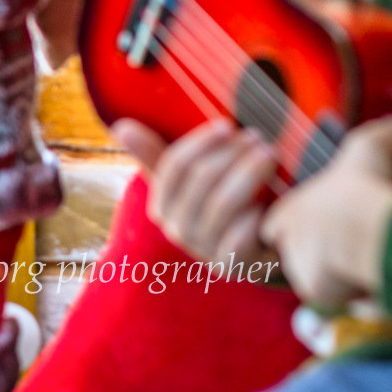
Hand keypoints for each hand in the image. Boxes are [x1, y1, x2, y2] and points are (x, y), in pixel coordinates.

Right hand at [114, 118, 276, 271]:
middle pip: (201, 180)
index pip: (174, 166)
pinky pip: (239, 238)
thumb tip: (120, 126)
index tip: (227, 125)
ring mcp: (204, 251)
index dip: (201, 142)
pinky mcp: (231, 266)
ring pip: (222, 204)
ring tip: (270, 156)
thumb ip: (157, 154)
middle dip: (232, 154)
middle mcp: (177, 230)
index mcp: (162, 205)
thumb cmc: (220, 205)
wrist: (256, 251)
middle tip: (259, 138)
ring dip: (249, 174)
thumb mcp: (191, 180)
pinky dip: (254, 217)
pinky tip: (271, 203)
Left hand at [259, 116, 391, 311]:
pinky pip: (334, 297)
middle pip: (298, 256)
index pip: (279, 226)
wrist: (366, 226)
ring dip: (336, 274)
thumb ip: (382, 136)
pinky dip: (350, 291)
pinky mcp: (314, 291)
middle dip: (321, 256)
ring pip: (316, 279)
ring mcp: (299, 268)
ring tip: (363, 260)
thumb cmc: (362, 186)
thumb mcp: (370, 148)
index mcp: (291, 211)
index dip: (301, 227)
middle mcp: (287, 242)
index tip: (326, 226)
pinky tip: (369, 276)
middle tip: (350, 247)